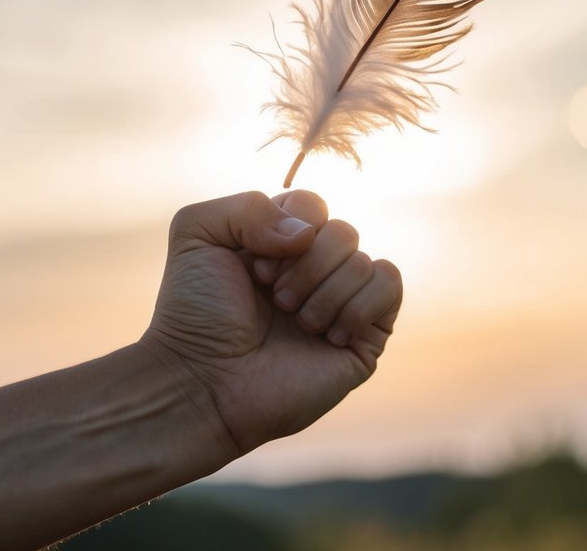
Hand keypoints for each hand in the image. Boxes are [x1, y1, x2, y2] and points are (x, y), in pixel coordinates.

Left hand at [141, 190, 401, 454]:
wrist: (204, 382)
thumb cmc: (196, 312)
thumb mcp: (197, 232)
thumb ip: (248, 206)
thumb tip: (308, 232)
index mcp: (280, 243)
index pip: (313, 205)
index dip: (288, 230)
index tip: (255, 270)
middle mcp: (314, 271)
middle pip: (343, 232)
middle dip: (307, 267)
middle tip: (275, 300)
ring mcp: (341, 304)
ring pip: (365, 262)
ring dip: (325, 294)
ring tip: (296, 323)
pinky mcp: (364, 338)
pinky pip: (391, 286)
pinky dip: (359, 304)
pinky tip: (329, 334)